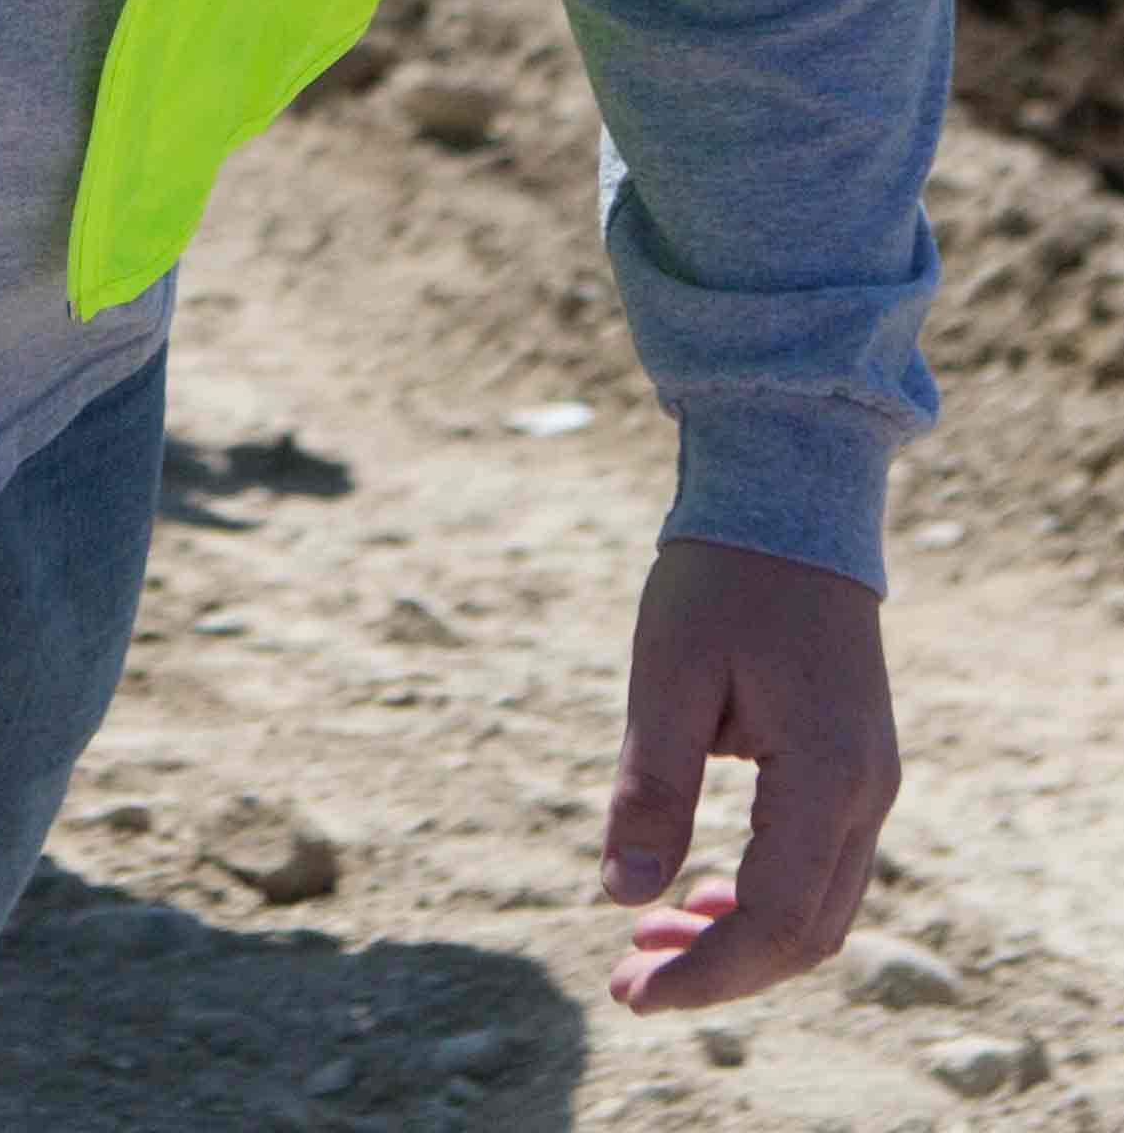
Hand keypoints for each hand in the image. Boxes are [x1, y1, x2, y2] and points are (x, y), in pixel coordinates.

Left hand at [600, 536, 898, 1013]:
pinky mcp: (854, 769)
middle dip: (718, 973)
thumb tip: (622, 896)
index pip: (773, 920)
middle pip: (805, 935)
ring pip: (818, 911)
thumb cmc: (721, 577)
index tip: (631, 991)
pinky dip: (762, 901)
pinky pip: (819, 869)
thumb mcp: (668, 675)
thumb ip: (652, 788)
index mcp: (827, 776)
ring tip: (650, 944)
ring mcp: (870, 784)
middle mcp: (866, 794)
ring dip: (739, 943)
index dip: (704, 974)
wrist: (789, 500)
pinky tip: (699, 897)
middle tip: (628, 983)